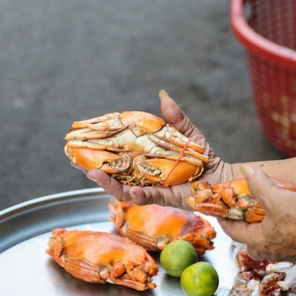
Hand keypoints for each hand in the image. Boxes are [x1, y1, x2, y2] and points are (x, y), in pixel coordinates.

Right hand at [86, 90, 229, 209]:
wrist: (221, 177)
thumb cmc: (203, 156)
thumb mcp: (188, 133)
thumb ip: (176, 118)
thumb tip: (163, 97)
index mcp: (146, 158)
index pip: (119, 153)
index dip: (101, 148)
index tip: (85, 139)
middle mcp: (145, 175)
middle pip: (114, 173)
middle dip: (94, 168)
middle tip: (74, 160)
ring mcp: (152, 188)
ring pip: (124, 188)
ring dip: (107, 183)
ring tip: (93, 173)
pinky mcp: (164, 198)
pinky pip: (147, 198)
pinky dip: (136, 194)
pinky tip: (127, 190)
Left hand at [218, 165, 295, 278]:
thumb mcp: (276, 198)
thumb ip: (259, 184)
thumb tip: (245, 170)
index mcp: (256, 241)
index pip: (232, 230)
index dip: (224, 217)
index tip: (218, 208)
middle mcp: (268, 248)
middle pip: (248, 235)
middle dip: (244, 222)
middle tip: (242, 206)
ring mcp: (284, 249)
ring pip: (266, 235)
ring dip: (263, 221)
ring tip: (263, 205)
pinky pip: (283, 234)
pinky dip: (279, 222)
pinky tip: (285, 210)